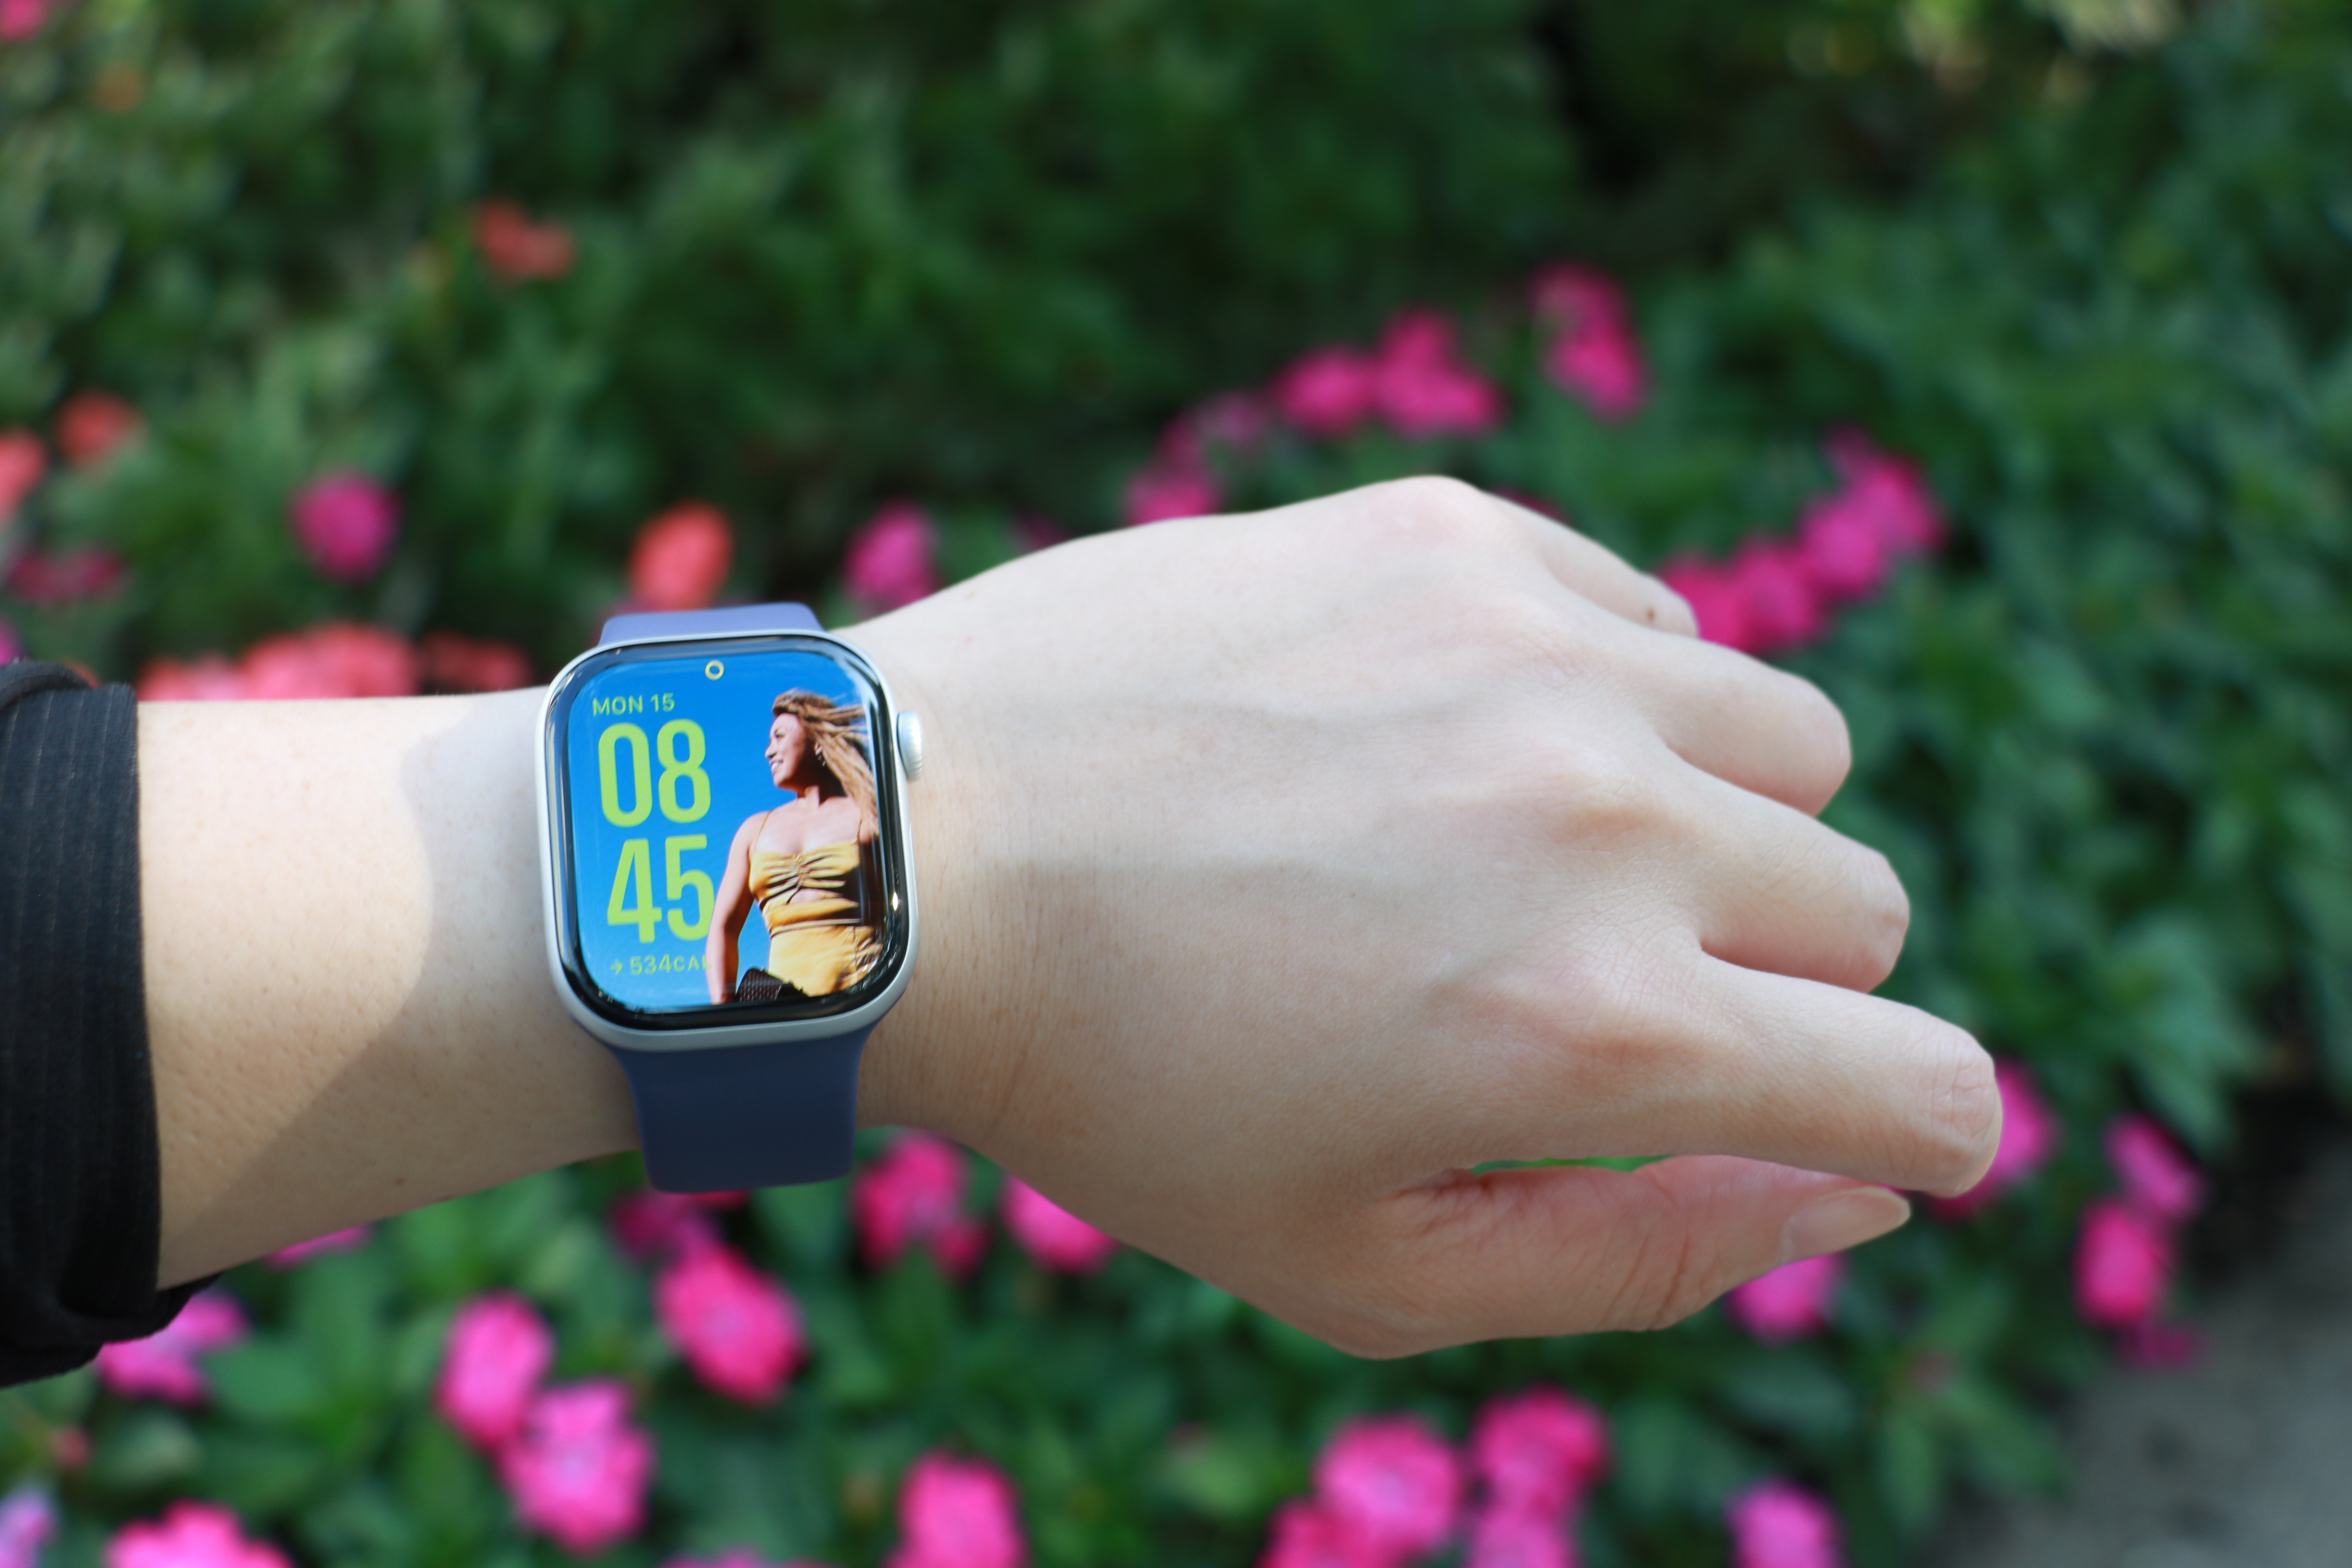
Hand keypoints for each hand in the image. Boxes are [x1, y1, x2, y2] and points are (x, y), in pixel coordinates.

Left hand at [852, 477, 1996, 1353]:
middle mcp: (1605, 820)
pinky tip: (1436, 739)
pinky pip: (1647, 616)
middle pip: (1857, 905)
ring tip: (1514, 854)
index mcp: (1600, 1033)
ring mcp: (1534, 647)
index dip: (1915, 1129)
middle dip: (1766, 977)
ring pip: (1785, 744)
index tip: (1860, 1122)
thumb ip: (1652, 1256)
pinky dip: (1592, 693)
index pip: (1928, 1087)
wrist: (906, 860)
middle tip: (1573, 988)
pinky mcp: (1450, 532)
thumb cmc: (1124, 1095)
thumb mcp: (1371, 1268)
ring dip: (1700, 818)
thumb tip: (1855, 1197)